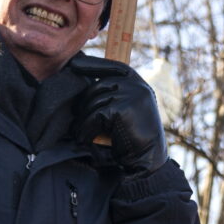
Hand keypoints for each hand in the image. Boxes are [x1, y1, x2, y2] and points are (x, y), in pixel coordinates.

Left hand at [75, 61, 165, 176]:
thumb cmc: (135, 139)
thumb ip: (115, 96)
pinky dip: (87, 129)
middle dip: (84, 104)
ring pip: (94, 102)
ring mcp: (131, 95)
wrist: (148, 158)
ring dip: (84, 121)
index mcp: (140, 85)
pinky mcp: (122, 108)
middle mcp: (137, 86)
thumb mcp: (129, 110)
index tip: (74, 64)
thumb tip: (87, 83)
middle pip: (98, 87)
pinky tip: (85, 139)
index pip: (114, 67)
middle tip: (76, 122)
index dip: (93, 64)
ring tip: (80, 134)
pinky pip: (94, 116)